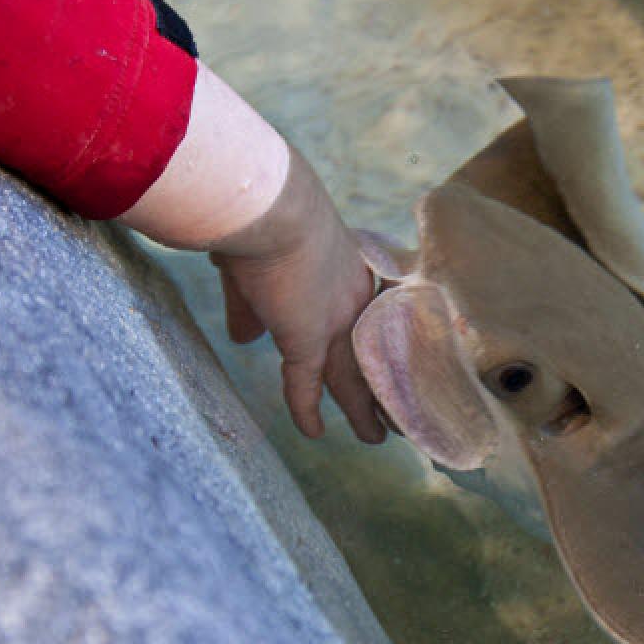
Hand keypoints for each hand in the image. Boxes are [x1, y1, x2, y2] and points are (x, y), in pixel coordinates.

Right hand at [210, 148, 385, 442]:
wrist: (271, 206)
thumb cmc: (265, 217)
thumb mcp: (263, 263)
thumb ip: (254, 304)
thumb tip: (245, 339)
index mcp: (351, 275)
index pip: (368, 322)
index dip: (374, 346)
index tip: (385, 364)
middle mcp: (353, 302)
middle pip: (373, 355)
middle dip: (383, 385)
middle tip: (398, 411)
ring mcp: (335, 322)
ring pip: (353, 378)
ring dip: (363, 411)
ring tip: (376, 437)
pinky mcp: (306, 339)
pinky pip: (306, 385)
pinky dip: (307, 410)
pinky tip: (315, 433)